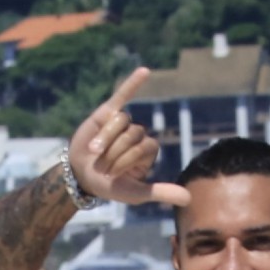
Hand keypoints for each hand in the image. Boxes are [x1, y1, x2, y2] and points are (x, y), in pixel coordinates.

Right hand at [69, 69, 191, 207]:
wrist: (81, 175)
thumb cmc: (110, 186)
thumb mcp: (136, 193)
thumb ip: (160, 192)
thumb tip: (189, 199)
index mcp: (148, 151)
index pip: (146, 146)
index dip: (128, 160)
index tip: (115, 175)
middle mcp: (138, 134)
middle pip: (134, 133)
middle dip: (116, 152)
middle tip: (104, 165)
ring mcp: (124, 123)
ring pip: (121, 121)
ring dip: (106, 139)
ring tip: (95, 152)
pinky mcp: (108, 112)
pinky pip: (123, 94)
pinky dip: (134, 82)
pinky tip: (145, 71)